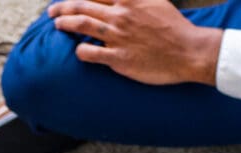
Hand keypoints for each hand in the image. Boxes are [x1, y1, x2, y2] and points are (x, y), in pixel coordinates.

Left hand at [47, 0, 221, 85]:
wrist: (188, 51)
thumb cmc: (174, 28)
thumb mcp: (155, 1)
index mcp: (129, 0)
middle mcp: (121, 15)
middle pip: (83, 6)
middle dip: (63, 6)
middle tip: (52, 11)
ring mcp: (118, 37)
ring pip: (82, 25)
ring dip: (65, 23)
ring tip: (57, 24)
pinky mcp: (119, 59)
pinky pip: (90, 53)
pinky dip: (79, 50)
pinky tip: (78, 50)